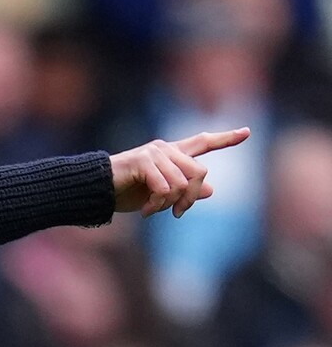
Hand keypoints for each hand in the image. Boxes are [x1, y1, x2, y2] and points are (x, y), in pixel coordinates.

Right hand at [111, 127, 249, 216]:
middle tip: (177, 214)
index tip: (248, 132)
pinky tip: (146, 212)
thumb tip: (211, 190)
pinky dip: (157, 205)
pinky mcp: (143, 161)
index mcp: (172, 154)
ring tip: (153, 211)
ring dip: (169, 204)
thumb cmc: (126, 192)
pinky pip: (165, 188)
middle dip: (191, 198)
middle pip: (200, 172)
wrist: (98, 190)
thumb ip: (184, 191)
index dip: (226, 139)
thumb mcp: (160, 196)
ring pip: (182, 183)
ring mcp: (155, 153)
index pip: (203, 143)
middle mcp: (166, 149)